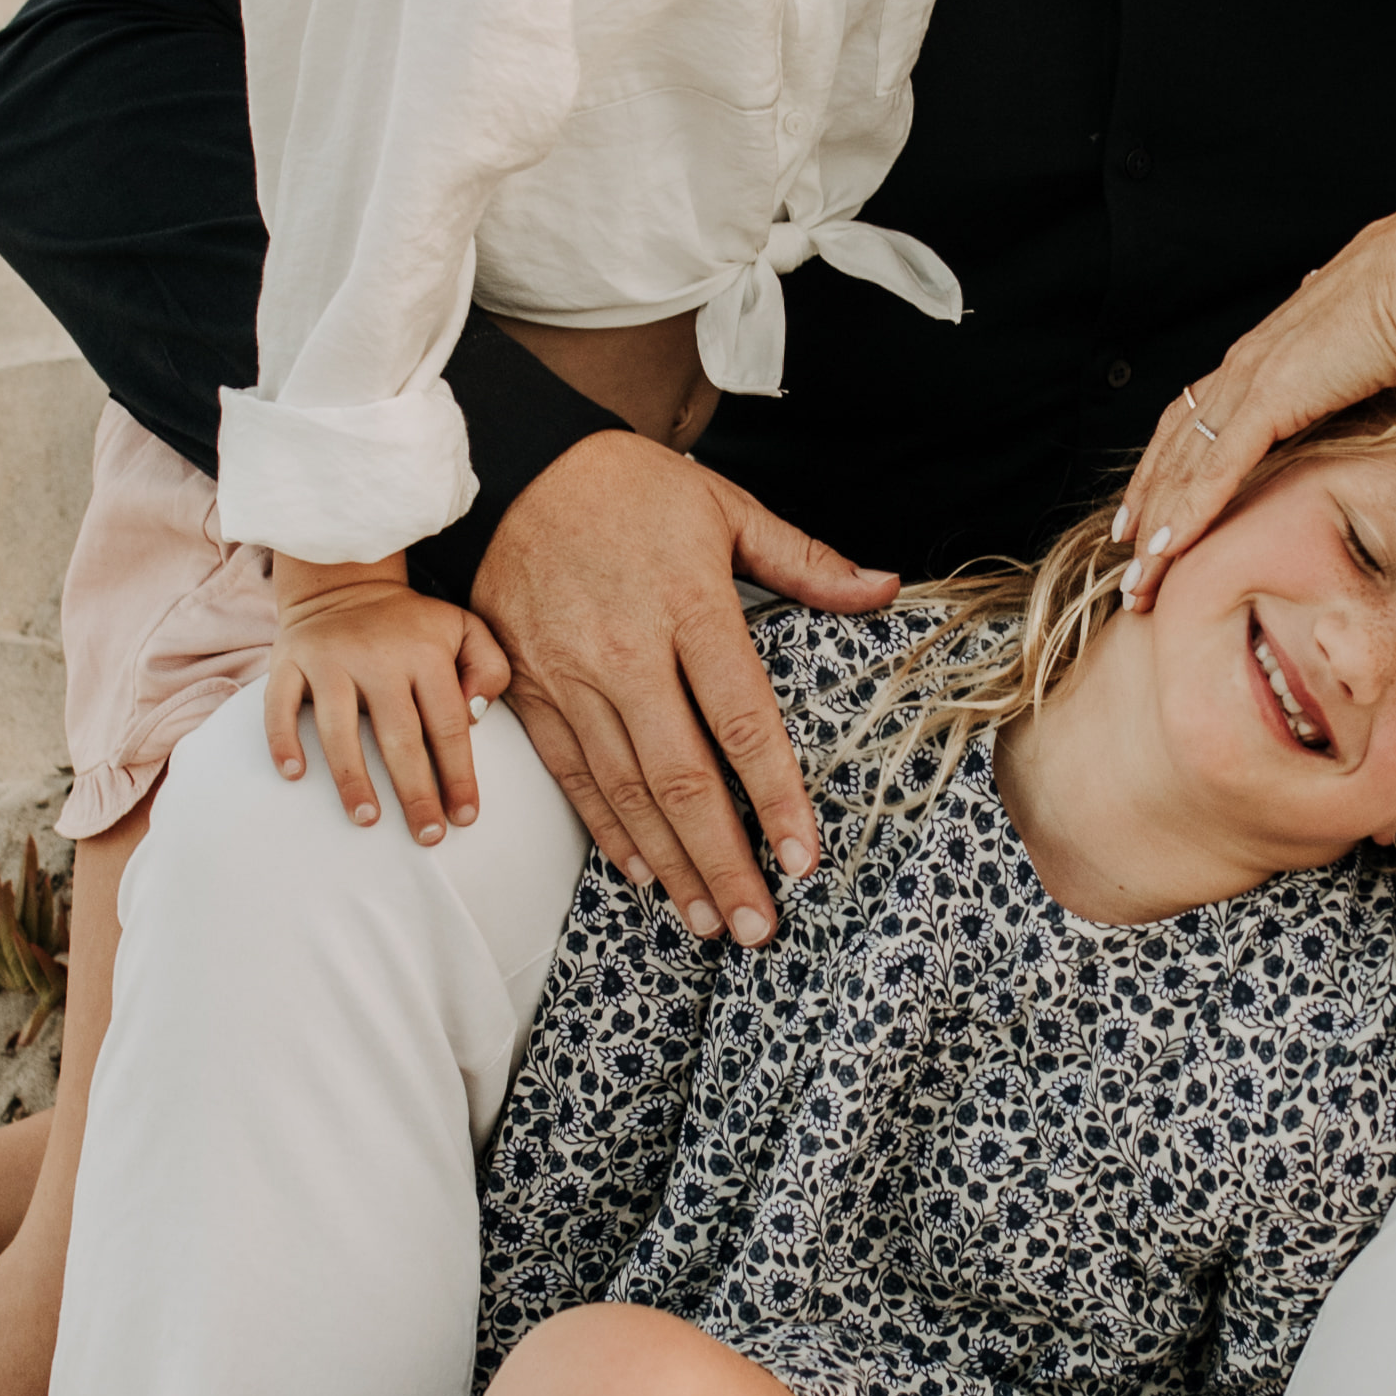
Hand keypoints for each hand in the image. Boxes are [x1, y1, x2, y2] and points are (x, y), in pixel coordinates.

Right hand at [259, 558, 507, 841]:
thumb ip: (489, 667)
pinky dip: (284, 740)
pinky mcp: (288, 661)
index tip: (465, 817)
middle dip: (415, 792)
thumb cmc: (410, 623)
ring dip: (352, 779)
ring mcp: (329, 659)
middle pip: (399, 737)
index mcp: (425, 652)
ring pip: (339, 729)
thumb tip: (477, 714)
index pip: (447, 724)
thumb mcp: (463, 628)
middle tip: (426, 837)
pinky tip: (295, 775)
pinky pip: (280, 706)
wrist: (343, 578)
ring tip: (367, 819)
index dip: (459, 775)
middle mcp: (377, 656)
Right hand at [461, 432, 898, 944]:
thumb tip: (884, 589)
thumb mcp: (724, 507)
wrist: (510, 469)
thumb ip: (805, 560)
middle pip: (682, 777)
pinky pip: (573, 778)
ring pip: (627, 793)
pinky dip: (610, 832)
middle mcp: (627, 652)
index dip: (775, 796)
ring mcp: (571, 678)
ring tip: (711, 920)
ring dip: (672, 866)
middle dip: (724, 861)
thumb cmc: (629, 489)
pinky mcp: (529, 693)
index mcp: (688, 605)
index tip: (804, 857)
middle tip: (760, 926)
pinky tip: (644, 874)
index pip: (742, 720)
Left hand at [1110, 193, 1395, 605]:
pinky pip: (1216, 467)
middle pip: (1175, 445)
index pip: (1198, 416)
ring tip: (1138, 578)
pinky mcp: (1272, 395)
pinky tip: (1163, 550)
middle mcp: (1248, 362)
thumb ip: (1359, 358)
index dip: (1170, 464)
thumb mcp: (1378, 342)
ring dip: (1156, 526)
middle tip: (1129, 560)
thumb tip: (1368, 355)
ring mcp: (1254, 377)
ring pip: (1183, 465)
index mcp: (1271, 350)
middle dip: (1148, 504)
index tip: (1153, 509)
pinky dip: (1186, 512)